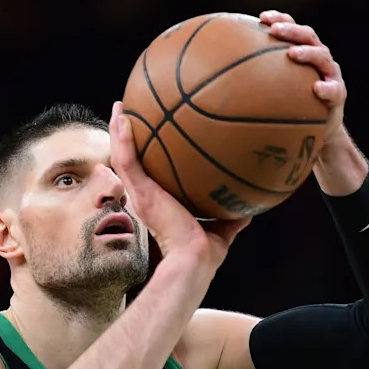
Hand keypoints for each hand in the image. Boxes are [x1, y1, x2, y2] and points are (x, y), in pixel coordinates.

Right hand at [109, 101, 249, 269]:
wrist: (194, 260)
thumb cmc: (205, 253)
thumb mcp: (222, 229)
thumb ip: (232, 214)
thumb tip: (249, 203)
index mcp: (160, 205)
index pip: (149, 178)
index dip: (146, 160)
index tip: (149, 141)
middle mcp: (145, 198)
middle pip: (131, 163)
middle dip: (127, 139)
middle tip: (127, 116)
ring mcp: (139, 195)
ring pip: (122, 157)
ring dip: (119, 131)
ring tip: (119, 107)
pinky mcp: (140, 193)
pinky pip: (127, 160)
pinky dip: (122, 138)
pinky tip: (123, 117)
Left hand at [259, 10, 346, 146]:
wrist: (318, 128)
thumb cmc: (292, 104)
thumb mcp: (274, 90)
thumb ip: (256, 81)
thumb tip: (219, 82)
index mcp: (304, 51)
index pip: (293, 28)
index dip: (280, 20)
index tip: (262, 18)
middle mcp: (318, 58)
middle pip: (308, 36)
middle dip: (291, 31)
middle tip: (274, 31)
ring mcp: (330, 74)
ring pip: (322, 57)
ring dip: (308, 53)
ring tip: (292, 54)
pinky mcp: (338, 94)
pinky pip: (334, 90)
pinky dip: (326, 88)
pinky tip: (316, 89)